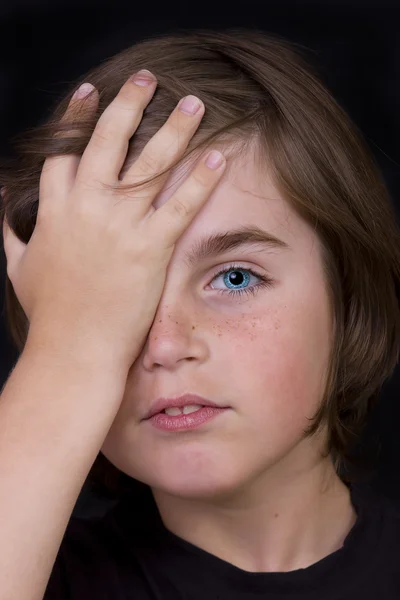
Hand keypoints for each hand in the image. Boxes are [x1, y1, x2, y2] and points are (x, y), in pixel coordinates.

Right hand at [2, 71, 225, 368]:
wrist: (72, 350)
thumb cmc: (48, 314)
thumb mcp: (18, 267)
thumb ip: (7, 230)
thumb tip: (0, 200)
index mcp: (54, 210)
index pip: (64, 151)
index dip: (76, 118)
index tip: (89, 93)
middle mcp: (86, 208)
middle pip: (107, 140)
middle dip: (129, 104)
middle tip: (149, 78)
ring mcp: (119, 226)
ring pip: (149, 163)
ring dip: (174, 129)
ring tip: (193, 103)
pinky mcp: (150, 248)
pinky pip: (179, 204)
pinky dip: (200, 178)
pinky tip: (217, 155)